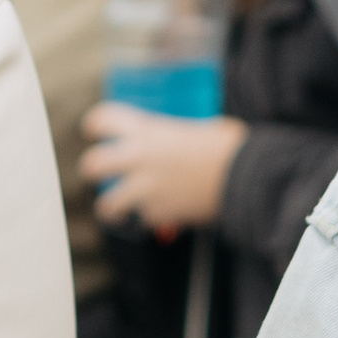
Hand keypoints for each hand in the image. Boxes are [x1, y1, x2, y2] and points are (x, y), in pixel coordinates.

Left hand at [83, 103, 243, 238]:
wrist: (245, 179)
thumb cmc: (230, 148)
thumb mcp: (202, 126)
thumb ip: (180, 133)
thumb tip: (183, 138)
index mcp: (148, 130)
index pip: (103, 120)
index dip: (95, 125)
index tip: (94, 131)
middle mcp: (139, 158)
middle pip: (93, 164)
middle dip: (91, 169)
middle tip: (95, 173)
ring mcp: (146, 188)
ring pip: (108, 204)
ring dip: (110, 208)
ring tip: (114, 212)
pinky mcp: (159, 213)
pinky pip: (145, 218)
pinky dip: (152, 218)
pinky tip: (163, 214)